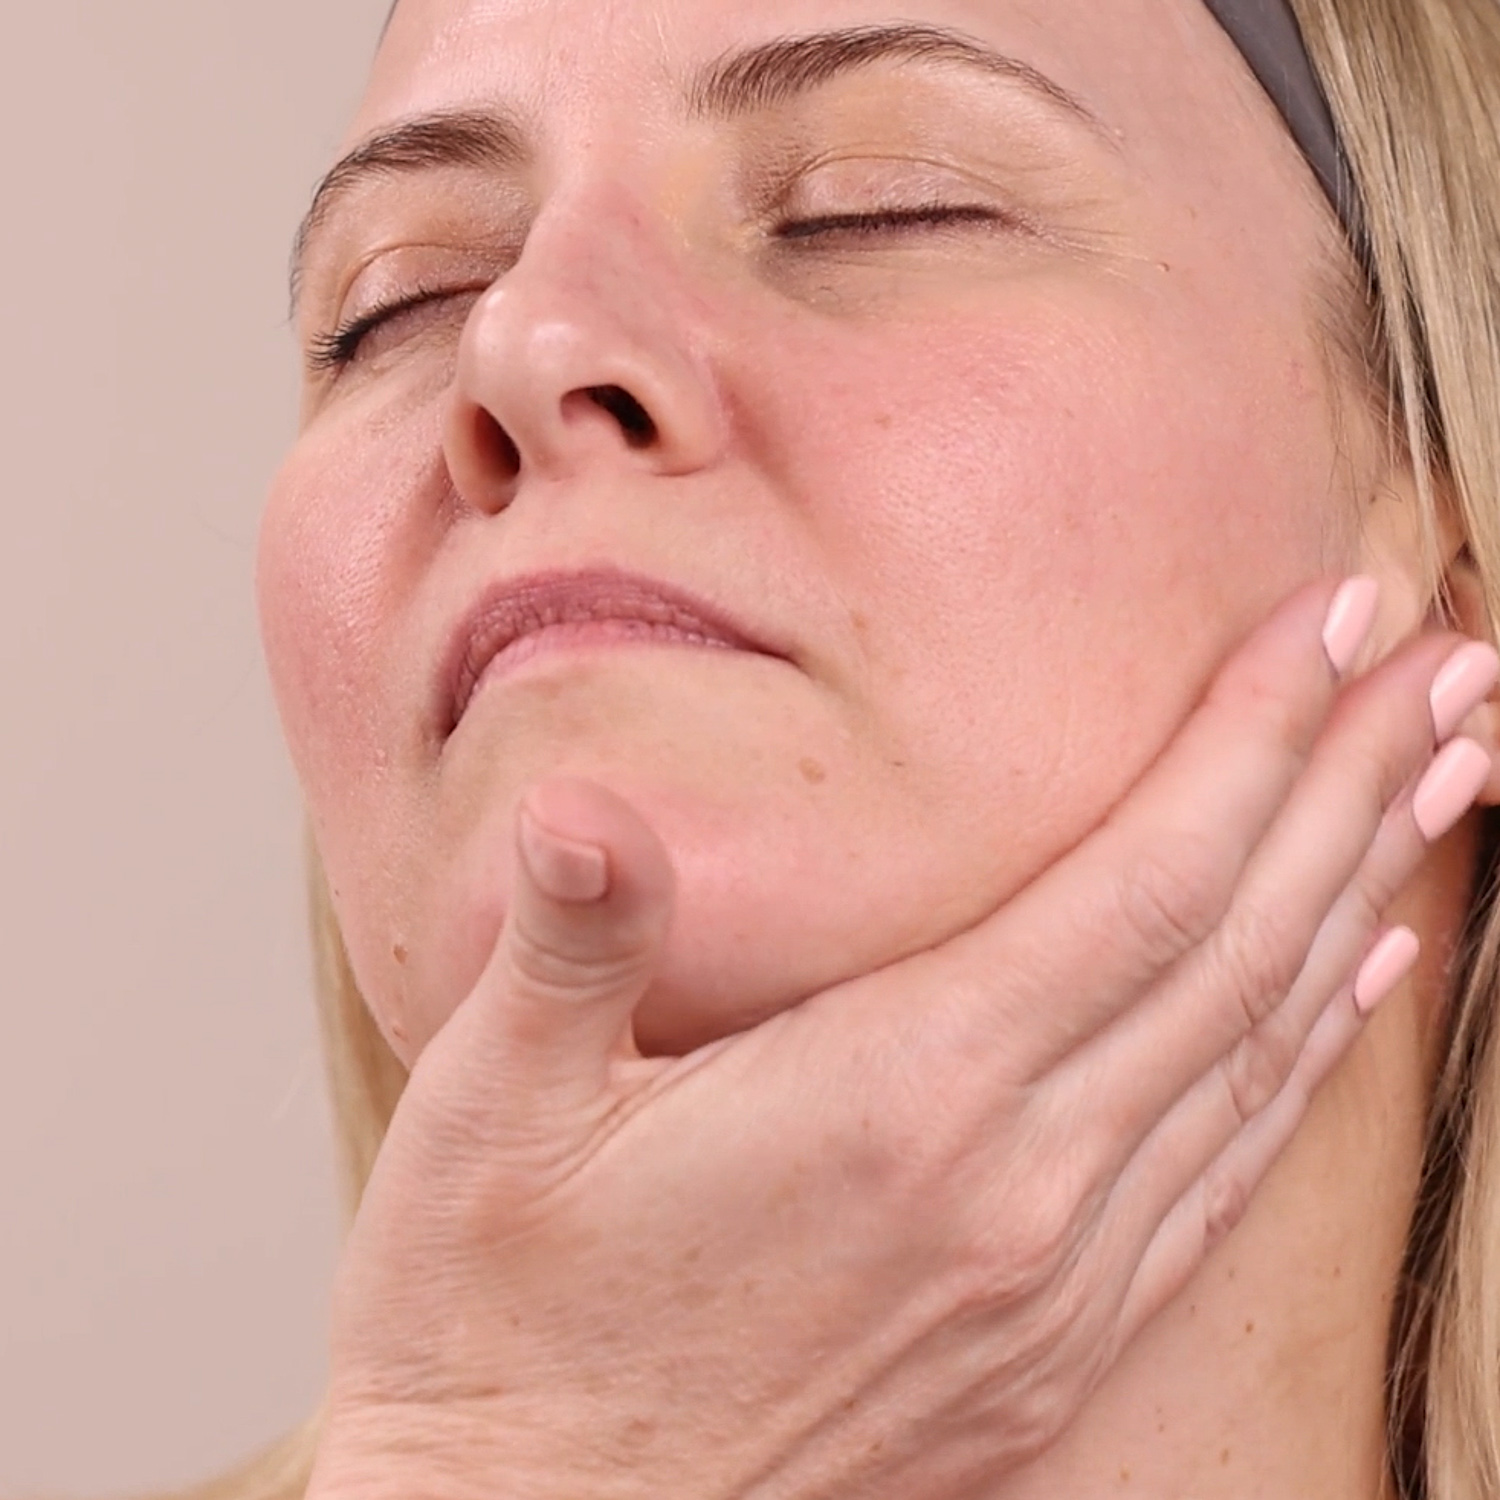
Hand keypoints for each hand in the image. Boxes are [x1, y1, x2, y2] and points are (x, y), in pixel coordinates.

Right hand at [306, 576, 1495, 1499]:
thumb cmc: (495, 1318)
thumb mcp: (491, 1110)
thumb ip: (570, 944)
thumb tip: (575, 809)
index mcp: (898, 1102)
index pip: (1142, 882)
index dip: (1257, 738)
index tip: (1344, 618)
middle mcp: (1015, 1189)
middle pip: (1237, 947)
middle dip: (1352, 785)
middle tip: (1448, 664)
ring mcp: (1052, 1279)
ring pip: (1258, 1052)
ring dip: (1358, 897)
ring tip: (1443, 783)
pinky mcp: (1050, 1344)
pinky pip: (1225, 1170)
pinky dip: (1307, 1056)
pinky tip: (1353, 979)